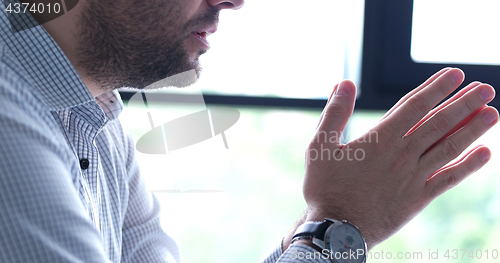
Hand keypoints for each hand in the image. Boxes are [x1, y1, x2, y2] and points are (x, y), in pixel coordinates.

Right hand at [301, 68, 497, 249]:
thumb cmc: (325, 187)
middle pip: (439, 123)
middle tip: (485, 89)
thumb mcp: (320, 146)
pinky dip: (468, 166)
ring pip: (449, 147)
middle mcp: (403, 154)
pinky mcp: (418, 198)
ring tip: (493, 113)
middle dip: (464, 103)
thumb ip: (335, 113)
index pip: (415, 106)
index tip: (456, 75)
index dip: (437, 88)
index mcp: (380, 139)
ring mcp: (413, 177)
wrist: (336, 230)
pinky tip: (485, 153)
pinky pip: (448, 179)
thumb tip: (345, 83)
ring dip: (473, 129)